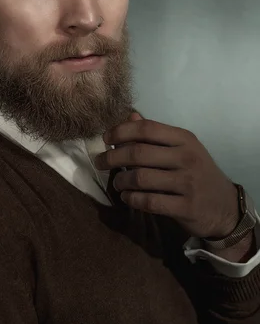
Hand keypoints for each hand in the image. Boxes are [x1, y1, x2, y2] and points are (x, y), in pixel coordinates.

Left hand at [95, 112, 239, 239]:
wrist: (225, 207)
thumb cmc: (197, 173)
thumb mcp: (181, 148)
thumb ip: (155, 134)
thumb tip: (129, 116)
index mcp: (184, 138)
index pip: (146, 128)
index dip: (120, 131)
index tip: (105, 138)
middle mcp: (186, 157)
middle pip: (138, 153)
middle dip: (112, 157)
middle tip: (99, 163)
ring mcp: (187, 182)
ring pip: (140, 178)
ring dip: (120, 180)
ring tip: (116, 182)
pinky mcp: (186, 206)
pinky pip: (149, 201)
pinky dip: (132, 199)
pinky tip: (127, 197)